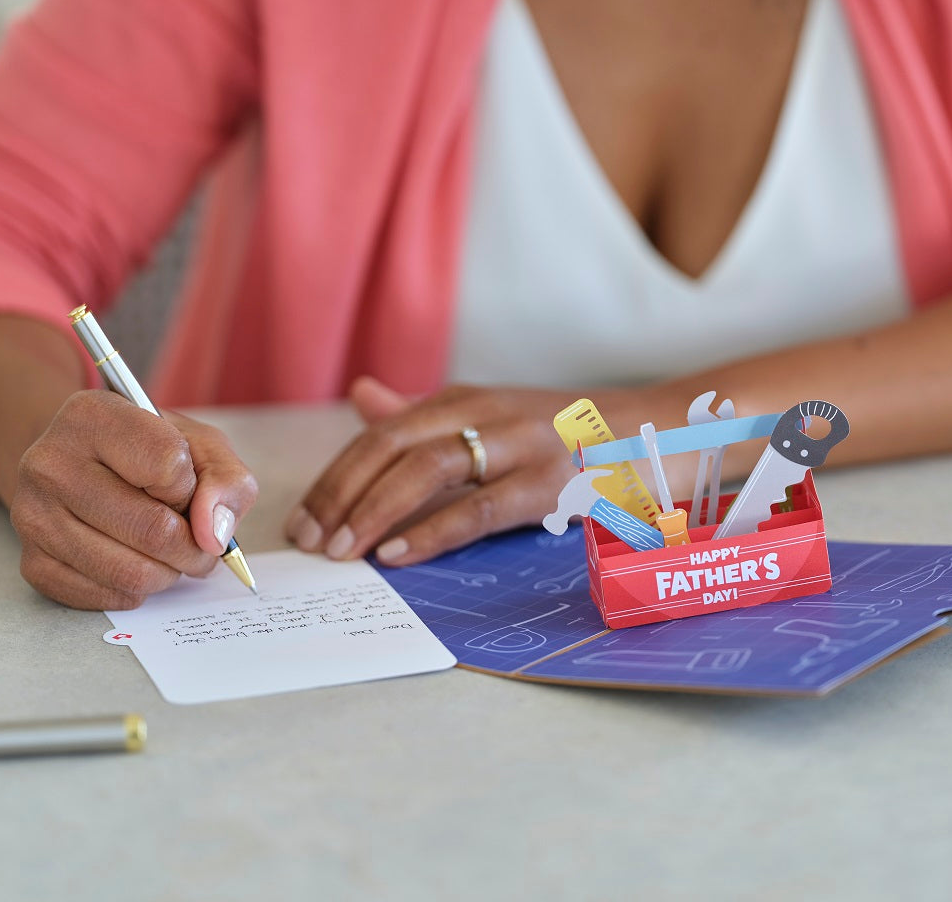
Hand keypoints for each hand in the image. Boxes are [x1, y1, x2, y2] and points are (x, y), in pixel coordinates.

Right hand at [10, 390, 257, 609]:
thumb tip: (214, 533)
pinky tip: (136, 562)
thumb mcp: (202, 446)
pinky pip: (105, 596)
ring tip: (169, 552)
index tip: (186, 487)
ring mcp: (33, 515)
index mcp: (92, 416)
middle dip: (193, 547)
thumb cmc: (151, 452)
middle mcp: (51, 462)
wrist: (88, 465)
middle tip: (199, 542)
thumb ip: (227, 481)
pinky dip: (137, 590)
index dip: (191, 488)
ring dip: (169, 572)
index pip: (168, 466)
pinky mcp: (32, 562)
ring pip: (131, 572)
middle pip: (153, 530)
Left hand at [283, 376, 638, 566]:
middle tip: (312, 542)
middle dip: (342, 495)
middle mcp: (483, 412)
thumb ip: (422, 413)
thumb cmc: (558, 433)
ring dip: (374, 510)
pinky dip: (432, 531)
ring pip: (428, 469)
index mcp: (461, 399)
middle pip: (392, 446)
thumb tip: (361, 397)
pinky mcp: (548, 482)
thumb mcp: (487, 414)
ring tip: (343, 550)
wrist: (647, 431)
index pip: (379, 434)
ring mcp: (518, 444)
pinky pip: (479, 507)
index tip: (304, 521)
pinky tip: (397, 554)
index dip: (335, 477)